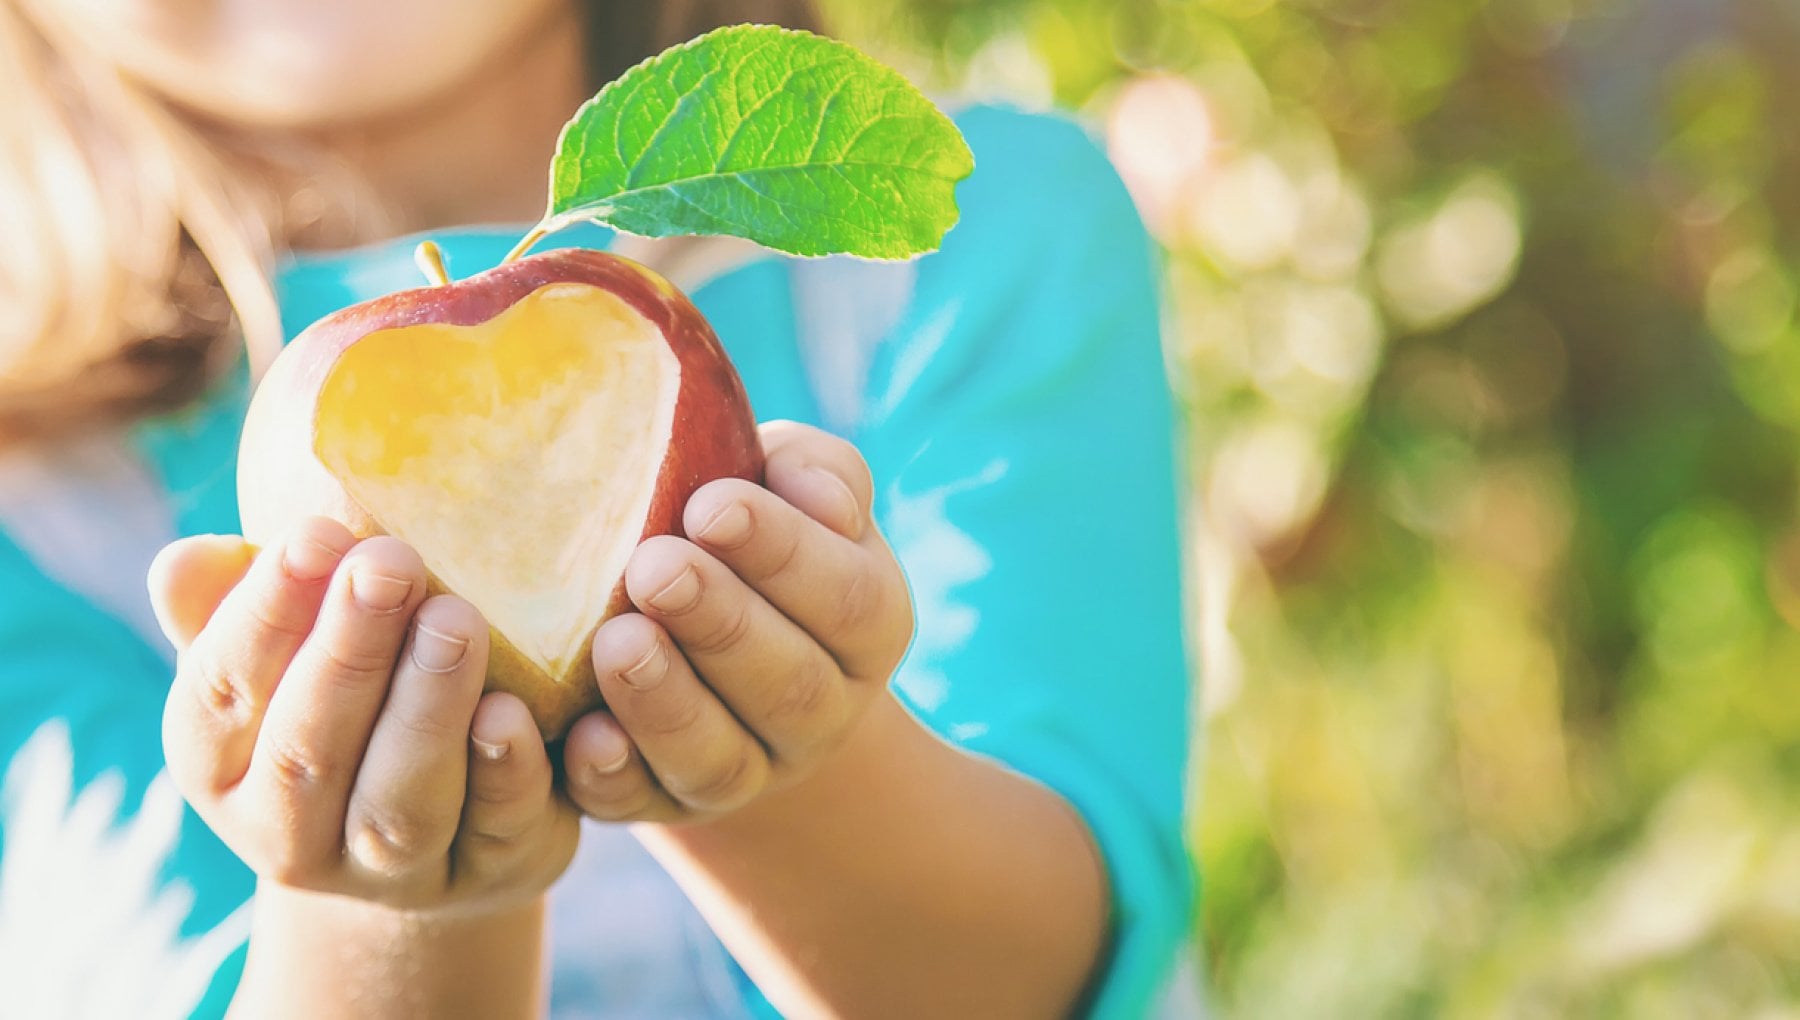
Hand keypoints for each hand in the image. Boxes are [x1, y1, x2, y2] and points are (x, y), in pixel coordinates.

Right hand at [151, 518, 577, 914]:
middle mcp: (292, 835)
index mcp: (220, 768)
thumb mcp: (283, 660)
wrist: (440, 841)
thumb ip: (233, 608)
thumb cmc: (345, 709)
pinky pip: (496, 828)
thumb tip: (185, 558)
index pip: (220, 691)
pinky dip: (504, 772)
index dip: (261, 613)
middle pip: (307, 751)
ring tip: (456, 622)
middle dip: (347, 653)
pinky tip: (512, 715)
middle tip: (390, 563)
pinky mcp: (492, 872)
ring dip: (426, 711)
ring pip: (400, 803)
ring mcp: (394, 870)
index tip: (314, 533)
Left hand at [562, 421, 913, 821]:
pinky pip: (644, 803)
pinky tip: (585, 735)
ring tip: (617, 642)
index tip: (709, 507)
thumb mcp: (788, 485)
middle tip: (654, 569)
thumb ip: (814, 471)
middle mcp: (823, 711)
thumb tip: (818, 500)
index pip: (847, 598)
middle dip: (720, 625)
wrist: (704, 623)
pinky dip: (615, 775)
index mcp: (869, 624)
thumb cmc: (746, 528)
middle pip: (790, 684)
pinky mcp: (667, 802)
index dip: (782, 554)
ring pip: (721, 758)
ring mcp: (750, 768)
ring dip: (668, 702)